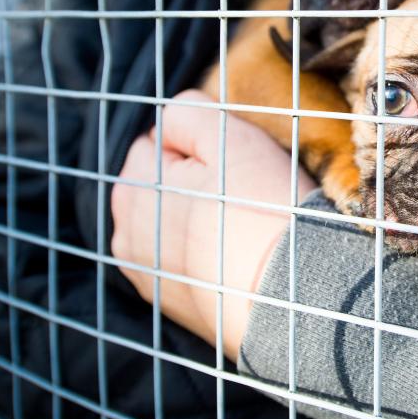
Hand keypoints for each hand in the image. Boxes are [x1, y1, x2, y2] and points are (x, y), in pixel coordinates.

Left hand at [110, 89, 314, 357]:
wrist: (291, 300)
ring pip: (173, 220)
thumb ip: (188, 113)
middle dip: (193, 180)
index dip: (202, 144)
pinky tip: (236, 256)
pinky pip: (186, 259)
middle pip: (163, 181)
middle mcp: (126, 233)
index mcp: (132, 188)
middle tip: (244, 193)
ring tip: (242, 226)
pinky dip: (204, 252)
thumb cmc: (263, 212)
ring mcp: (148, 274)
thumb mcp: (230, 138)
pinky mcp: (175, 305)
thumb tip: (170, 120)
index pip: (161, 140)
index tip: (237, 163)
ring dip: (197, 216)